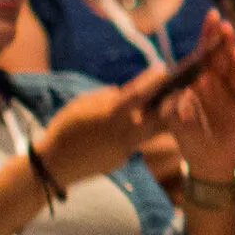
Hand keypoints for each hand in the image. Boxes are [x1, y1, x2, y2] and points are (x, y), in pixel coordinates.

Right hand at [35, 63, 168, 184]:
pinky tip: (149, 122)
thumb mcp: (79, 105)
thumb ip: (104, 97)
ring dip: (162, 118)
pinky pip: (139, 141)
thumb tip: (121, 92)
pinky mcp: (124, 158)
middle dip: (169, 103)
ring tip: (170, 105)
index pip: (136, 96)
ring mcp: (124, 148)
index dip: (151, 82)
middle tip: (180, 90)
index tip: (163, 69)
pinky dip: (145, 130)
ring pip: (152, 132)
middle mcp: (121, 133)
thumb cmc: (64, 129)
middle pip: (155, 117)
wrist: (55, 165)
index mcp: (108, 116)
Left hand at [165, 11, 234, 180]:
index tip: (212, 16)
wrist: (206, 160)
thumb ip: (172, 105)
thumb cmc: (188, 136)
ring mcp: (234, 96)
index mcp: (202, 79)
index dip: (209, 34)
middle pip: (223, 58)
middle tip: (226, 27)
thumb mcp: (173, 120)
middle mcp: (220, 83)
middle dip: (224, 42)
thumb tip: (178, 91)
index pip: (205, 52)